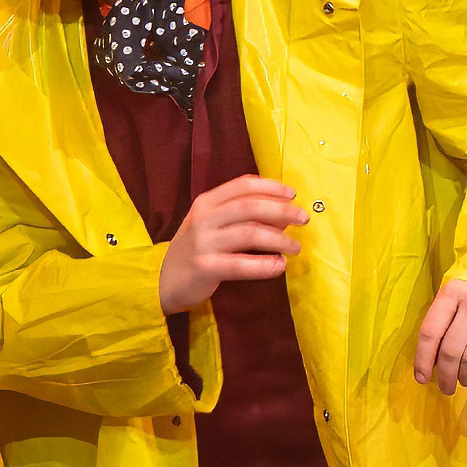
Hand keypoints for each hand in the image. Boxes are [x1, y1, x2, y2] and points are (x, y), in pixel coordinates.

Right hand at [158, 176, 307, 313]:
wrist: (163, 280)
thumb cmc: (194, 249)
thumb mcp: (210, 223)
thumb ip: (238, 213)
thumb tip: (281, 211)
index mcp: (206, 202)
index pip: (242, 186)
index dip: (270, 187)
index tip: (292, 194)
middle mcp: (204, 218)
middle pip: (250, 207)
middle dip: (281, 211)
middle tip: (303, 219)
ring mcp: (203, 243)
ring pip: (250, 234)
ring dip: (279, 239)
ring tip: (295, 247)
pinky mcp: (206, 268)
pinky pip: (242, 264)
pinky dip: (264, 265)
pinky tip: (279, 266)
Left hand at [414, 279, 466, 394]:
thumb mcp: (456, 294)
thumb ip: (442, 320)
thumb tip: (429, 361)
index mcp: (452, 292)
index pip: (430, 332)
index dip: (422, 360)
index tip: (422, 378)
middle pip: (451, 350)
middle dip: (445, 376)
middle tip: (446, 387)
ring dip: (465, 378)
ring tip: (464, 381)